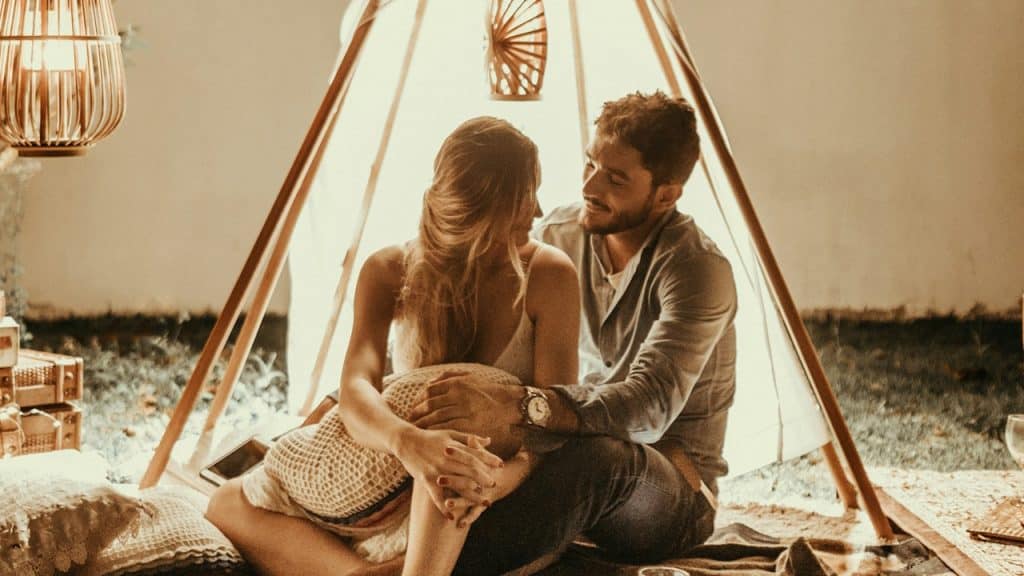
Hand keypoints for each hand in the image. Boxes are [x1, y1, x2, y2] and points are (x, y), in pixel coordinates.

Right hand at [391, 426, 501, 515]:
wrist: (406, 441)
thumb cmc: (430, 437)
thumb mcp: (450, 434)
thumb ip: (469, 439)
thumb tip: (488, 441)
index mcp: (454, 447)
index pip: (475, 454)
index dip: (489, 459)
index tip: (501, 465)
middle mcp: (447, 459)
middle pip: (469, 471)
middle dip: (483, 479)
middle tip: (494, 485)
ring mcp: (437, 471)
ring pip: (457, 485)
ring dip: (471, 495)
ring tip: (482, 502)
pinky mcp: (426, 480)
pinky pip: (436, 496)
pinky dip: (443, 507)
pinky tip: (450, 517)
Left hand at [408, 370, 523, 456]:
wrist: (509, 405)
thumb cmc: (487, 391)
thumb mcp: (469, 377)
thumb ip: (448, 377)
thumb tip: (428, 383)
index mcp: (457, 383)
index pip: (429, 391)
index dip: (418, 401)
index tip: (413, 408)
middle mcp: (459, 395)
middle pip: (429, 405)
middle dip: (417, 414)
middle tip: (410, 422)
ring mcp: (464, 410)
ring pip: (436, 418)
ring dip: (424, 425)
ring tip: (416, 431)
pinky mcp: (470, 424)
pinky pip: (448, 429)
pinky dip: (437, 432)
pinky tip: (431, 436)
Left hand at [439, 443, 533, 527]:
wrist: (510, 475)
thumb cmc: (490, 463)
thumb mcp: (484, 454)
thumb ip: (476, 447)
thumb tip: (471, 437)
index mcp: (482, 464)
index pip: (469, 456)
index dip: (457, 453)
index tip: (445, 449)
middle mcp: (483, 480)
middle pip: (468, 479)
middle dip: (454, 480)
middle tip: (440, 480)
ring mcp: (484, 492)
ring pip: (471, 498)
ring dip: (459, 501)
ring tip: (448, 503)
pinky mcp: (484, 503)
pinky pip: (477, 512)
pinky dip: (469, 518)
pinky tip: (459, 523)